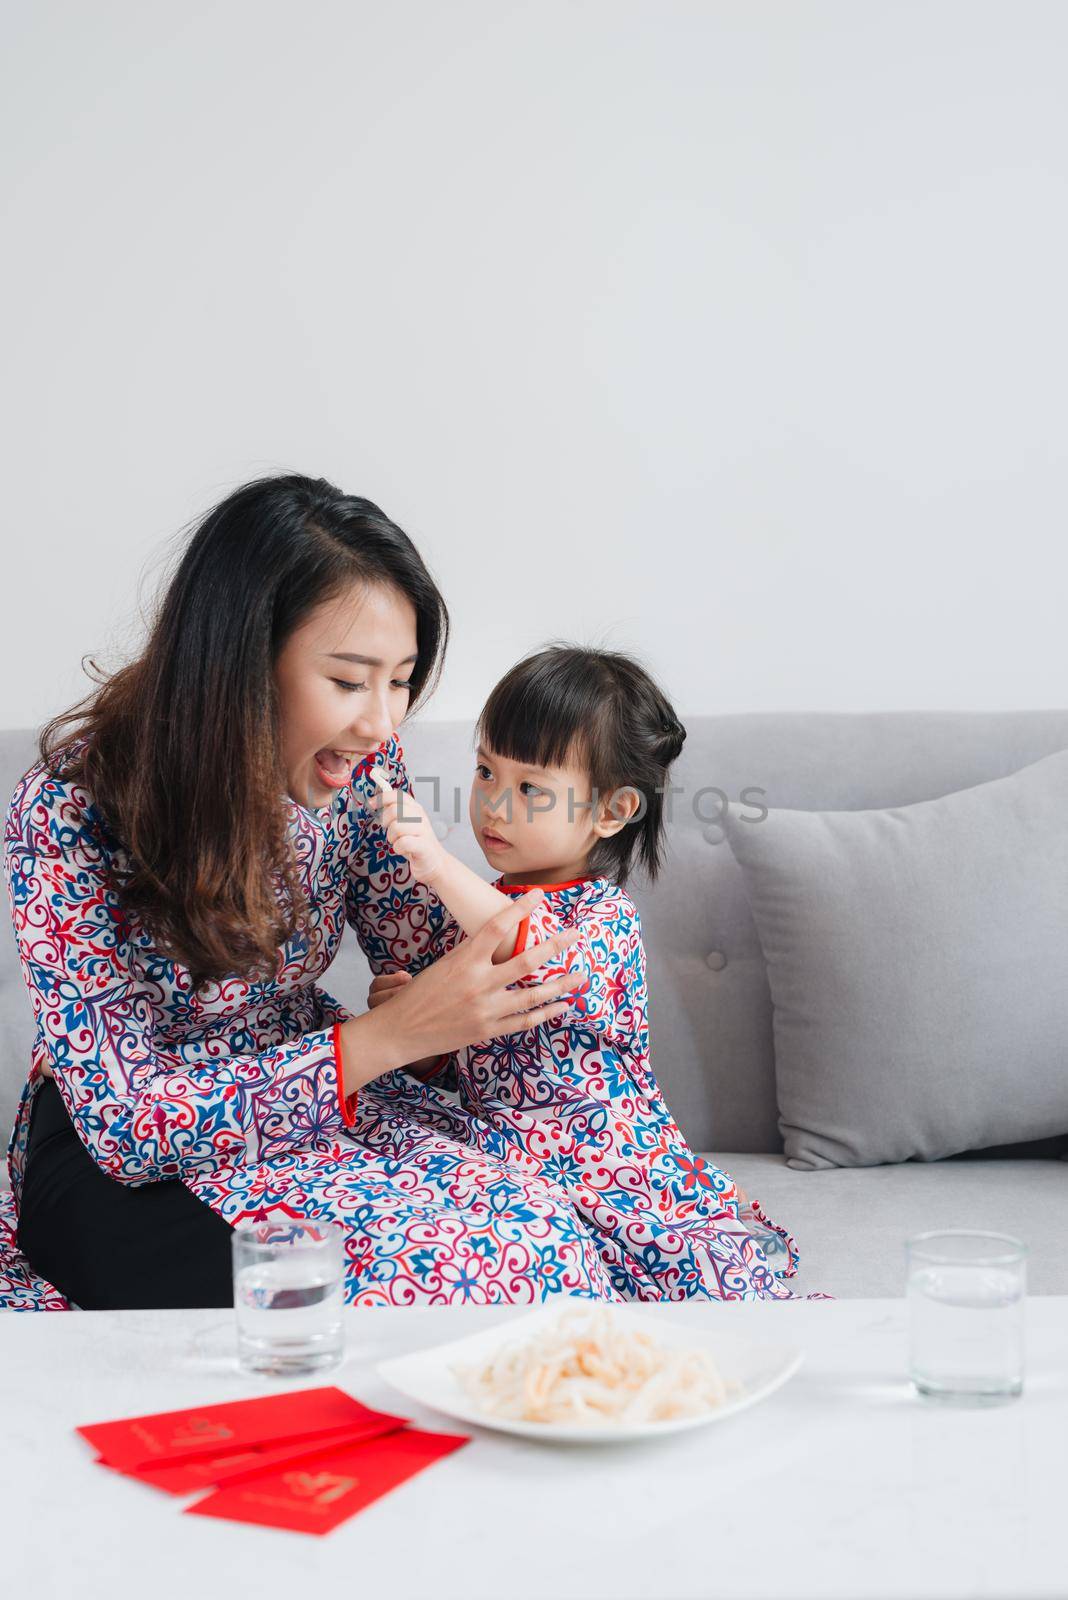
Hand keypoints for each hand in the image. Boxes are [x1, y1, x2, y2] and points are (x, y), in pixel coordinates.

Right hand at [336, 888, 585, 1093]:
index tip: (538, 895)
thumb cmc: (419, 994)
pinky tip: (563, 1005)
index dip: (520, 909)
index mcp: (464, 960)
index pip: (497, 926)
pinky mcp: (488, 1030)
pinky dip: (547, 1013)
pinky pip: (525, 1021)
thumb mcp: (444, 964)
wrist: (400, 1030)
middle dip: (555, 946)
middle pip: (526, 960)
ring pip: (533, 994)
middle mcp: (478, 983)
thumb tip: (496, 940)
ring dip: (560, 984)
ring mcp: (485, 1009)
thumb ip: (472, 954)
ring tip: (581, 976)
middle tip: (576, 934)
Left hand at [370, 768, 447, 885]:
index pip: (398, 795)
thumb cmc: (416, 844)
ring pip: (396, 826)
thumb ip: (395, 812)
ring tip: (398, 842)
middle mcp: (420, 817)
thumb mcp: (406, 824)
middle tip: (390, 831)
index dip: (382, 798)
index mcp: (415, 809)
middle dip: (385, 822)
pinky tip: (403, 850)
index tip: (371, 804)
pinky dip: (398, 848)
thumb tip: (375, 801)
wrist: (435, 863)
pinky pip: (403, 842)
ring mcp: (423, 831)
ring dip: (392, 837)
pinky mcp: (424, 846)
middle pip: (394, 810)